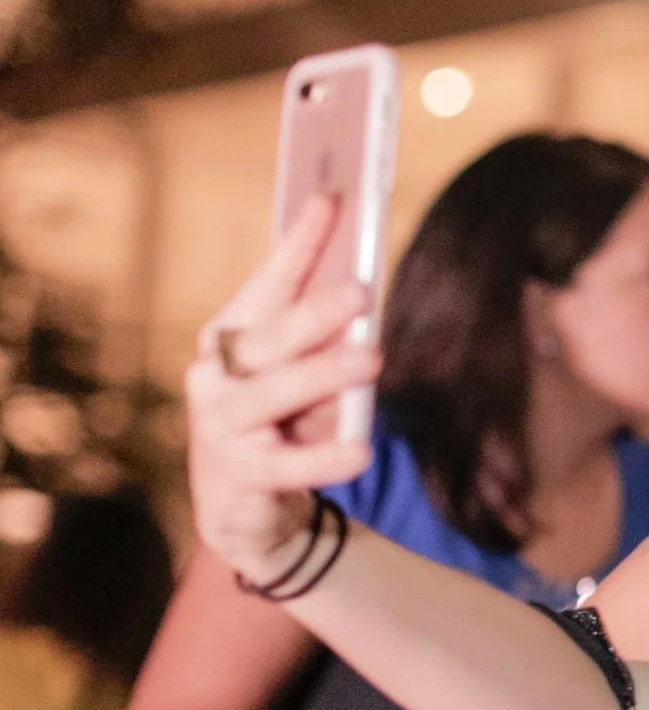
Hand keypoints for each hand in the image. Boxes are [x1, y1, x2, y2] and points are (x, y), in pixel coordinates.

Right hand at [184, 196, 379, 584]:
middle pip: (270, 337)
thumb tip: (366, 290)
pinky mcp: (239, 473)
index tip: (333, 200)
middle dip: (315, 312)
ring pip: (274, 392)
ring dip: (323, 374)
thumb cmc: (281, 424)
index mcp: (232, 336)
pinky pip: (287, 464)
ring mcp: (220, 423)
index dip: (301, 243)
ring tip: (371, 361)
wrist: (243, 509)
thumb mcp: (302, 377)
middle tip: (362, 292)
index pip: (269, 282)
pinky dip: (324, 456)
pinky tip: (360, 450)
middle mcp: (216, 373)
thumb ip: (324, 341)